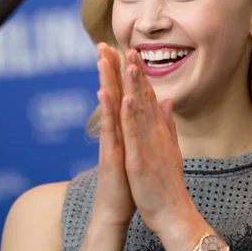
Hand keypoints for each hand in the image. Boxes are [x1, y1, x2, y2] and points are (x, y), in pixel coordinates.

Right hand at [90, 43, 135, 228]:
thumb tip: (149, 107)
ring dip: (105, 81)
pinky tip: (106, 92)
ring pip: (107, 106)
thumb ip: (141, 126)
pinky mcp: (110, 152)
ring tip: (102, 59)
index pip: (123, 93)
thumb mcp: (136, 148)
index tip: (123, 48)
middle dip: (107, 68)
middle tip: (103, 43)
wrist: (118, 207)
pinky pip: (109, 128)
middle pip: (111, 93)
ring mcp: (110, 140)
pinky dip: (108, 110)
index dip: (122, 72)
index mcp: (123, 127)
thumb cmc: (128, 178)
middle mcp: (114, 129)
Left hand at [120, 50, 213, 250]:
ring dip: (132, 84)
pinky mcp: (140, 160)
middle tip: (127, 46)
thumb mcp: (169, 149)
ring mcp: (148, 145)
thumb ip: (167, 124)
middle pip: (142, 98)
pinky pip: (133, 134)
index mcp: (158, 131)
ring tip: (126, 60)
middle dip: (134, 72)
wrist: (175, 214)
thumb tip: (168, 101)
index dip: (139, 75)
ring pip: (137, 110)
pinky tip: (124, 96)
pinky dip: (129, 114)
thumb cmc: (168, 184)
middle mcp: (154, 133)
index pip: (147, 98)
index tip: (133, 54)